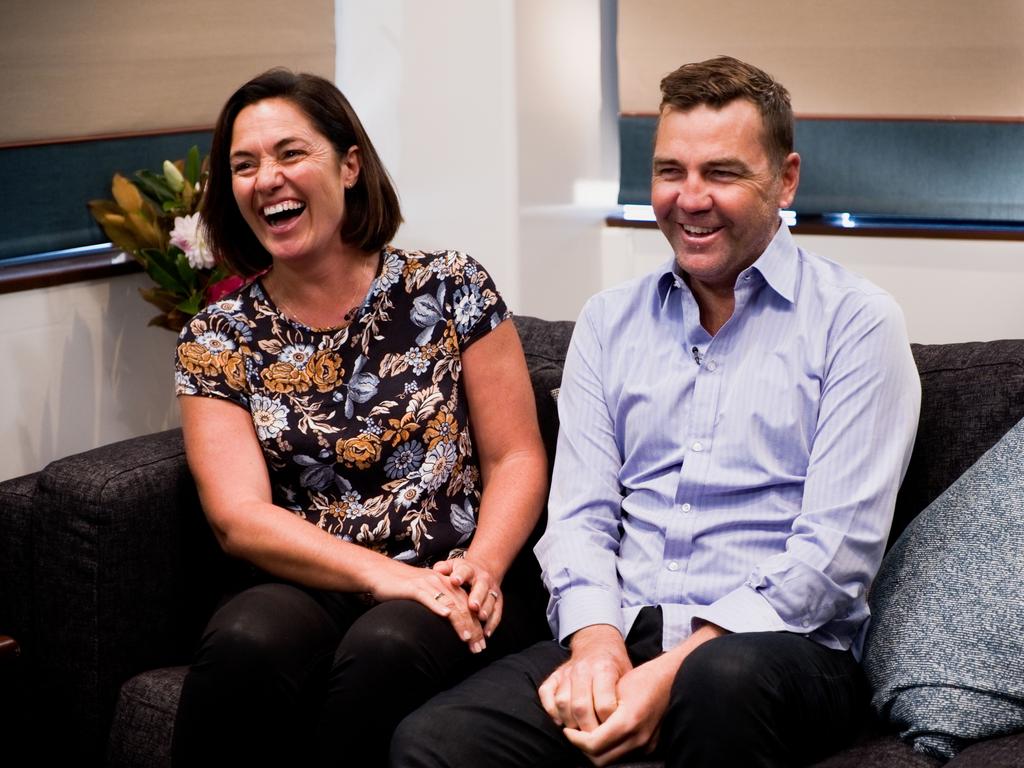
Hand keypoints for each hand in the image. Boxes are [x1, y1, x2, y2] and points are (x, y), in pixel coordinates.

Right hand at [369, 560, 486, 652]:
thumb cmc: (404, 588)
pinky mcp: (414, 588)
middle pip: (463, 607)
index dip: (476, 626)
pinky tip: (445, 616)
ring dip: (460, 622)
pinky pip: (429, 597)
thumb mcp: (427, 595)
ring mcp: (429, 584)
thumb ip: (441, 605)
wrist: (382, 573)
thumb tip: (452, 627)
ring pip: (450, 603)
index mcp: (448, 585)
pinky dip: (438, 606)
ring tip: (467, 638)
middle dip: (473, 629)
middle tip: (478, 647)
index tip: (482, 644)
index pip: (467, 607)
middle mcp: (442, 583)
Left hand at [433, 557, 502, 636]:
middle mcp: (482, 579)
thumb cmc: (462, 573)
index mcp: (469, 570)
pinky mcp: (498, 601)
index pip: (464, 571)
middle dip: (477, 596)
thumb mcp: (452, 566)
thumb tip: (436, 569)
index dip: (460, 575)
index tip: (454, 580)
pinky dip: (492, 623)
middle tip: (472, 606)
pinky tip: (486, 633)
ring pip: (490, 600)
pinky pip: (497, 612)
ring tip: (481, 618)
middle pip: (481, 587)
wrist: (483, 573)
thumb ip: (444, 568)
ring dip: (486, 609)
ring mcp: (491, 590)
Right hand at [537, 624, 630, 731]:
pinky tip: (561, 721)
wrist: (598, 642)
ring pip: (561, 702)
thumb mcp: (628, 676)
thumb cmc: (616, 665)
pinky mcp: (554, 675)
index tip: (612, 731)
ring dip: (569, 722)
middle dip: (588, 729)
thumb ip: (625, 697)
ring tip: (580, 733)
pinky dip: (551, 710)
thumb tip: (624, 727)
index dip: (608, 723)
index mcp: (604, 669)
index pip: (604, 705)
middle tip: (595, 739)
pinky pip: (545, 694)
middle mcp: (583, 669)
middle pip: (580, 707)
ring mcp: (566, 671)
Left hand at [563, 621, 728, 764]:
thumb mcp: (615, 688)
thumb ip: (597, 708)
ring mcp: (646, 745)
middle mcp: (639, 737)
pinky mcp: (650, 747)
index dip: (575, 739)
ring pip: (612, 761)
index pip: (593, 744)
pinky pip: (624, 755)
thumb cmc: (641, 678)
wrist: (671, 679)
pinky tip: (603, 734)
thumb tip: (577, 725)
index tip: (568, 730)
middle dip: (583, 749)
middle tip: (574, 734)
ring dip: (597, 751)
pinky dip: (610, 749)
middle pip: (600, 759)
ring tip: (587, 734)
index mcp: (628, 720)